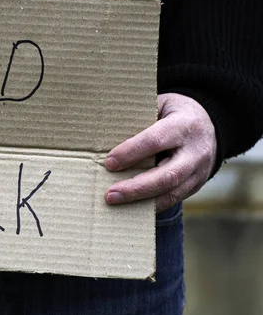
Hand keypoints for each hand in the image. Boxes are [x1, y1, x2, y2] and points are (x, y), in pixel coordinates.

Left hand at [104, 93, 216, 211]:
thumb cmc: (174, 113)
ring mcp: (199, 171)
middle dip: (136, 188)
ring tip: (115, 202)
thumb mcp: (159, 106)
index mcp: (184, 125)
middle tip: (109, 194)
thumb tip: (104, 135)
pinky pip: (173, 199)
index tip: (109, 162)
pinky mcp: (196, 185)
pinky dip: (150, 206)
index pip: (155, 141)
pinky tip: (130, 208)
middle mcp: (195, 152)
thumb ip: (139, 120)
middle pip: (166, 176)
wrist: (210, 124)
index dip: (131, 153)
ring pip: (171, 193)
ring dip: (141, 201)